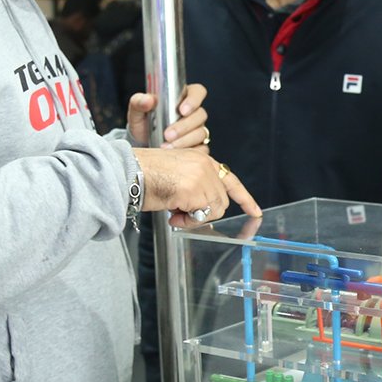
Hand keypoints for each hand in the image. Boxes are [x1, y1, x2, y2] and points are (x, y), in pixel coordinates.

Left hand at [127, 84, 208, 150]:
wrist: (143, 145)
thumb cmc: (144, 125)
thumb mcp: (137, 111)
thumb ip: (139, 102)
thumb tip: (148, 99)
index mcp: (182, 98)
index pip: (198, 92)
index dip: (194, 100)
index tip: (182, 110)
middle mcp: (193, 113)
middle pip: (200, 115)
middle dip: (184, 126)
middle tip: (168, 134)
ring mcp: (198, 130)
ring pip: (201, 133)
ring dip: (185, 140)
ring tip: (167, 146)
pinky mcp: (199, 145)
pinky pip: (202, 149)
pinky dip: (190, 152)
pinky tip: (177, 153)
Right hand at [134, 149, 261, 226]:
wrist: (126, 171)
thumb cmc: (143, 174)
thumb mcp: (177, 175)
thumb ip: (196, 187)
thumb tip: (203, 210)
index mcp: (203, 160)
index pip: (230, 180)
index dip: (244, 199)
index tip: (255, 212)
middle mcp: (206, 165)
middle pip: (221, 202)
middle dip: (204, 213)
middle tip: (180, 214)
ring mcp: (202, 177)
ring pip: (213, 210)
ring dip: (195, 218)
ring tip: (174, 213)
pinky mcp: (194, 190)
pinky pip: (200, 216)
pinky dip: (187, 221)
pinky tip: (171, 214)